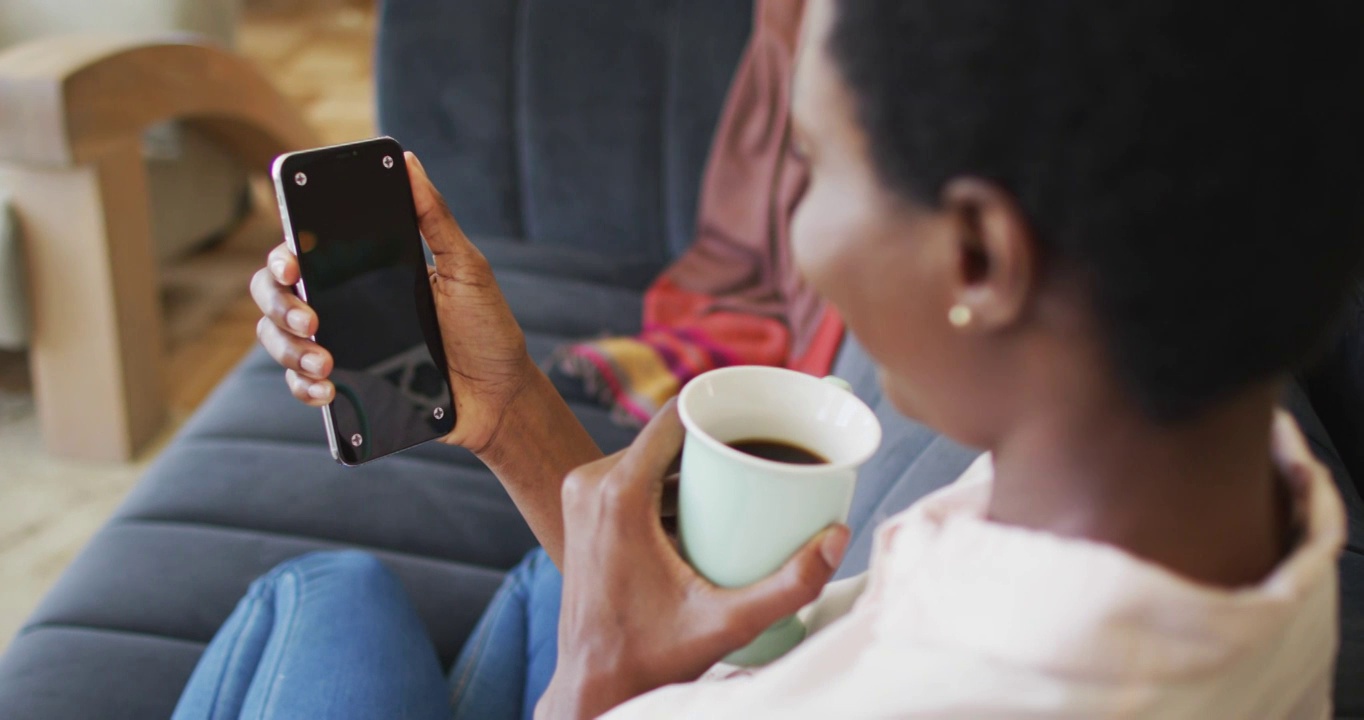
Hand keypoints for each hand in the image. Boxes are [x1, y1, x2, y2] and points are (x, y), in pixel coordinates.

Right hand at [250, 152, 535, 452]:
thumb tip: (407, 162)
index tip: (292, 262)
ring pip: (279, 337)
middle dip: (280, 303)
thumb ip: (434, 218)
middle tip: (311, 319)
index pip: (306, 250)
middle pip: (277, 292)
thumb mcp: (466, 268)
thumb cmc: (486, 329)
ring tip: (324, 362)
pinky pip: (300, 383)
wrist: (500, 396)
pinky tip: (327, 390)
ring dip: (290, 348)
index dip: (284, 253)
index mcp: (367, 268)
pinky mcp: (347, 383)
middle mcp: (345, 302)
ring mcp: (342, 344)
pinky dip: (303, 387)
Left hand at [537, 402, 849, 719]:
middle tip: (766, 458)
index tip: (761, 415)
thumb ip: (789, 585)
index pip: (673, 418)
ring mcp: (582, 497)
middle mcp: (591, 484)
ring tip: (743, 483)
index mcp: (618, 494)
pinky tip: (705, 510)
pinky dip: (668, 487)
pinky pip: (633, 479)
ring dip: (692, 466)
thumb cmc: (651, 656)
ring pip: (650, 458)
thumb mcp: (728, 623)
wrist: (594, 685)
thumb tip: (837, 538)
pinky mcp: (583, 513)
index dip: (719, 408)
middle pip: (666, 438)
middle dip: (715, 443)